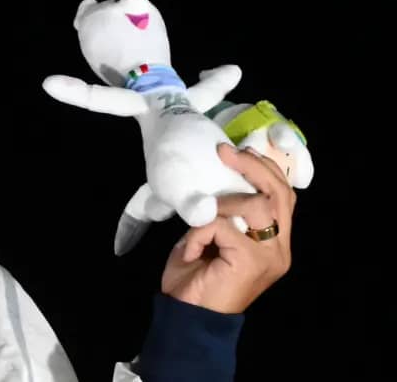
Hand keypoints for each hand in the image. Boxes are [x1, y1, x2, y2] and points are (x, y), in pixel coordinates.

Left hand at [160, 143, 294, 313]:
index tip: (238, 151)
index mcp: (276, 243)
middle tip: (225, 152)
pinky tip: (191, 250)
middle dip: (253, 167)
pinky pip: (223, 225)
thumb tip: (215, 181)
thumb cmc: (195, 281)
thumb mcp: (211, 239)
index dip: (265, 169)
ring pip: (256, 205)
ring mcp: (270, 256)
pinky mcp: (252, 261)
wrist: (187, 319)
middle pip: (278, 194)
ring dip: (222, 204)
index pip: (284, 196)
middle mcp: (280, 249)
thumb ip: (223, 214)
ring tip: (201, 217)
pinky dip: (200, 231)